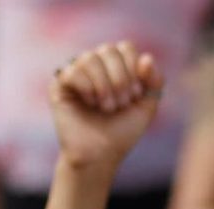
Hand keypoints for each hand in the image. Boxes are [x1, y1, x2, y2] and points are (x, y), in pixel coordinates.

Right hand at [49, 41, 163, 171]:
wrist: (100, 156)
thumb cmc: (121, 132)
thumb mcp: (146, 107)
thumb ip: (154, 81)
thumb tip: (146, 58)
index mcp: (115, 66)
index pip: (125, 48)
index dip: (133, 69)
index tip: (134, 95)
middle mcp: (95, 65)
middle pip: (108, 50)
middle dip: (120, 79)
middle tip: (120, 104)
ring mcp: (76, 73)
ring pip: (89, 58)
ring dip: (103, 85)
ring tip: (106, 107)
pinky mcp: (59, 85)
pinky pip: (72, 71)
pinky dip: (86, 88)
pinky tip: (89, 104)